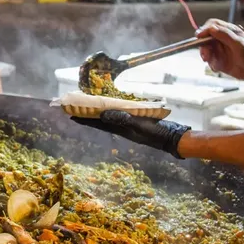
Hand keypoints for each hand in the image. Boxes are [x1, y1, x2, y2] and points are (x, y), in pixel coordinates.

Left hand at [72, 110, 190, 158]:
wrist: (172, 138)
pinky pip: (121, 114)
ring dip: (99, 111)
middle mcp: (122, 127)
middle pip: (101, 120)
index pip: (98, 123)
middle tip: (77, 108)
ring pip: (110, 117)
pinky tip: (114, 106)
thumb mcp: (138, 125)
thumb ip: (122, 119)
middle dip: (88, 115)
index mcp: (120, 128)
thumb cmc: (155, 132)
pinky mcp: (137, 121)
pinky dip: (114, 110)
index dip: (85, 119)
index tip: (71, 115)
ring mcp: (130, 124)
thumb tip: (102, 114)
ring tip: (90, 106)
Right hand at [195, 19, 243, 80]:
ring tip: (210, 61)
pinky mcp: (219, 60)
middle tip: (205, 54)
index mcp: (228, 31)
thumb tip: (210, 28)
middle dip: (203, 46)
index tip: (199, 36)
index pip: (212, 25)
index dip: (204, 29)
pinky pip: (210, 61)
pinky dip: (211, 64)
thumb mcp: (238, 42)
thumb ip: (224, 34)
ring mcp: (220, 50)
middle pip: (205, 38)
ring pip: (206, 50)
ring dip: (206, 55)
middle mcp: (222, 39)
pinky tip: (217, 68)